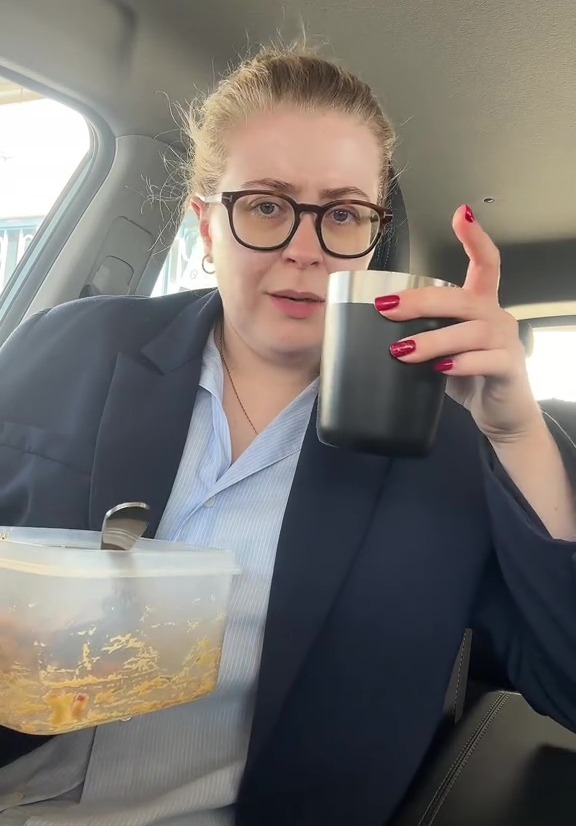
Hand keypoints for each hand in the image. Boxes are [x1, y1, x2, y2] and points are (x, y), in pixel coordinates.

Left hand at [375, 205, 544, 444]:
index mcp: (481, 305)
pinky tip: (440, 370)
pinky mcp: (509, 369)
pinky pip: (487, 361)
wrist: (501, 414)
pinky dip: (461, 364)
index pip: (486, 263)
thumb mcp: (443, 349)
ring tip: (402, 352)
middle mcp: (496, 317)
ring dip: (432, 340)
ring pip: (470, 331)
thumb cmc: (467, 376)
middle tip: (385, 309)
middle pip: (463, 298)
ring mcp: (506, 342)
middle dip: (421, 302)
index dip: (475, 238)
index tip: (461, 214)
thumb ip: (420, 334)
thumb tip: (366, 331)